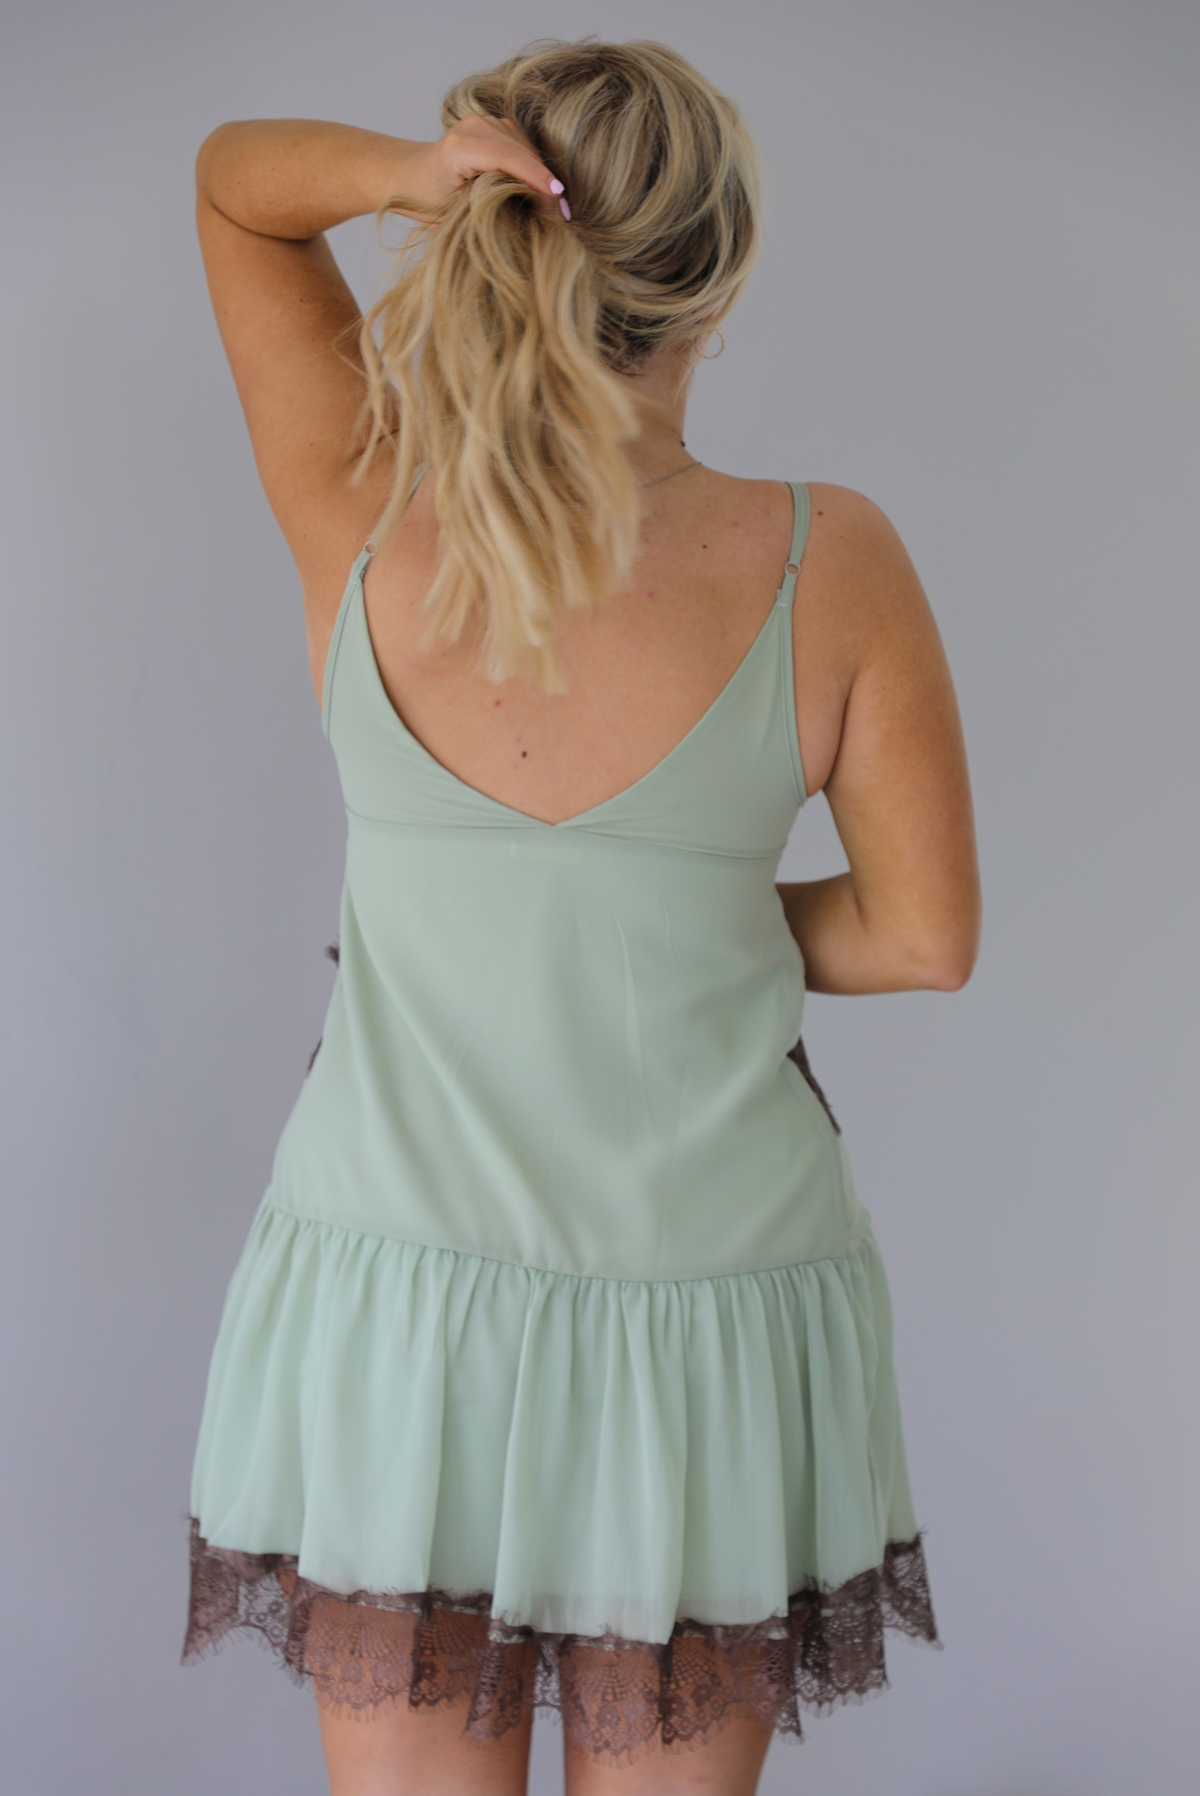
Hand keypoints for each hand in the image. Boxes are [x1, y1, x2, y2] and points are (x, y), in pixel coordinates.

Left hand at [411, 114, 568, 218]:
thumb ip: (488, 209)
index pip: (506, 158)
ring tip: (552, 206)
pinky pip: (521, 144)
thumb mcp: (455, 213)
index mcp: (458, 148)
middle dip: (542, 181)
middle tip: (561, 215)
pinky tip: (540, 189)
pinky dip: (532, 166)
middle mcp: (472, 126)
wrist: (412, 174)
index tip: (556, 196)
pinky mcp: (493, 124)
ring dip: (540, 174)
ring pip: (525, 147)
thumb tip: (527, 217)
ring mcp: (484, 121)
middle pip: (520, 151)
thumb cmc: (428, 200)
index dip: (534, 177)